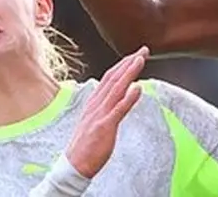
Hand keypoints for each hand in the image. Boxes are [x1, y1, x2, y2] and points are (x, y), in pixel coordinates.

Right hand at [63, 46, 147, 177]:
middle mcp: (96, 105)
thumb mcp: (95, 120)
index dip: (123, 64)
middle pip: (113, 78)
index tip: (135, 55)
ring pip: (116, 89)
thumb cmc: (86, 145)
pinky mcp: (104, 127)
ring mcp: (100, 115)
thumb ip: (106, 107)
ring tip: (140, 60)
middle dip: (129, 62)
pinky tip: (137, 88)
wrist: (74, 166)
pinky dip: (128, 98)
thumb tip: (119, 96)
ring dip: (129, 73)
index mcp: (94, 102)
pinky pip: (118, 110)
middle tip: (143, 50)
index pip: (109, 77)